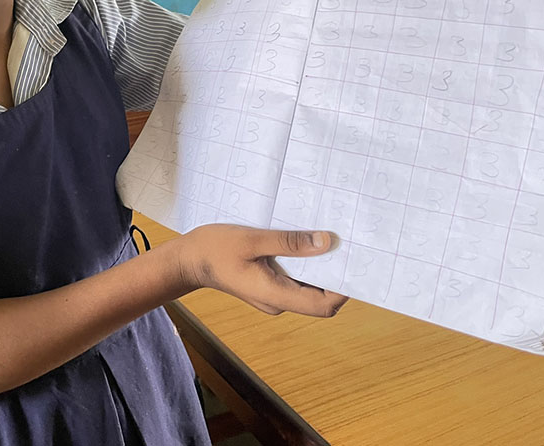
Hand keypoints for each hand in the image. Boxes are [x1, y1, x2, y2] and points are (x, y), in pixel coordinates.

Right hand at [178, 224, 347, 316]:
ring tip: (328, 238)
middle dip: (336, 273)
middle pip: (319, 297)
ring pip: (308, 287)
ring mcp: (273, 295)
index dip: (344, 288)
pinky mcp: (268, 285)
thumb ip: (289, 243)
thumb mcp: (252, 240)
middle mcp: (278, 301)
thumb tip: (326, 241)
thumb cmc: (215, 248)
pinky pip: (295, 279)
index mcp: (276, 295)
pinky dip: (305, 264)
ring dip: (321, 266)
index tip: (354, 261)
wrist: (188, 260)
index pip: (323, 304)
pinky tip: (306, 242)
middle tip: (346, 243)